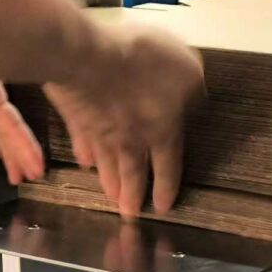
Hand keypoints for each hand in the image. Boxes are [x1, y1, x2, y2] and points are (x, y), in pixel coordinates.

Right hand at [45, 24, 203, 217]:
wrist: (86, 56)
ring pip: (106, 165)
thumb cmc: (142, 60)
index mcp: (161, 131)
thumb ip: (193, 88)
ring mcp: (99, 132)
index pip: (168, 167)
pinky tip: (84, 162)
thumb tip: (196, 99)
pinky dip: (84, 154)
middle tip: (129, 215)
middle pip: (133, 174)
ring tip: (111, 198)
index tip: (161, 208)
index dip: (165, 188)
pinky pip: (82, 142)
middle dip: (132, 196)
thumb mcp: (186, 68)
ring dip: (109, 183)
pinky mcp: (75, 118)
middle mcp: (129, 140)